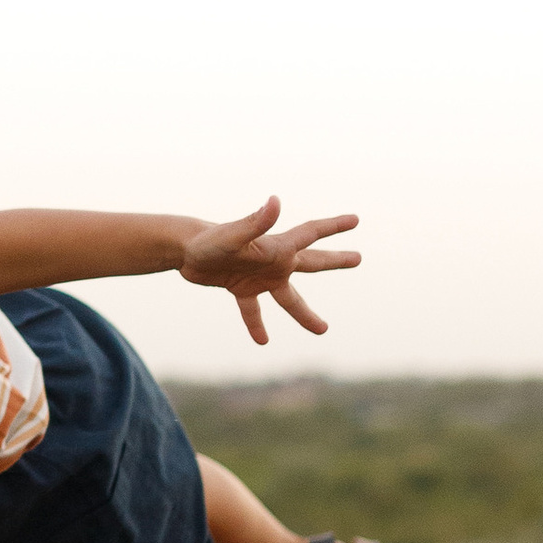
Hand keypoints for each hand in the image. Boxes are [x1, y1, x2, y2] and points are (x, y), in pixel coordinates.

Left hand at [178, 196, 360, 346]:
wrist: (184, 250)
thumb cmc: (209, 241)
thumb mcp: (234, 235)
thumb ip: (256, 222)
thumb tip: (276, 201)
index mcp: (277, 246)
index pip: (311, 233)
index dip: (334, 226)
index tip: (355, 219)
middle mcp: (273, 261)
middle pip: (312, 262)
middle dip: (335, 260)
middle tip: (358, 258)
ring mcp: (259, 277)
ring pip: (289, 298)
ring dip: (305, 314)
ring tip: (323, 330)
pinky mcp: (241, 289)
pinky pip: (253, 311)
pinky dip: (257, 325)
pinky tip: (262, 341)